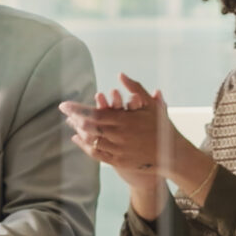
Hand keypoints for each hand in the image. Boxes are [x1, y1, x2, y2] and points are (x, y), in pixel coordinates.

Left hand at [60, 76, 213, 194]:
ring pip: (91, 141)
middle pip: (89, 127)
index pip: (95, 113)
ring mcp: (118, 150)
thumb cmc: (162, 128)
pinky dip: (85, 146)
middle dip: (74, 119)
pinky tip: (78, 139)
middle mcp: (119, 136)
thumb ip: (135, 88)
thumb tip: (121, 74)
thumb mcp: (151, 105)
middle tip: (64, 112)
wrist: (171, 155)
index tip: (65, 105)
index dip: (77, 109)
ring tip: (71, 123)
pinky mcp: (118, 161)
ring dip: (79, 131)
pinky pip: (96, 154)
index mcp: (125, 120)